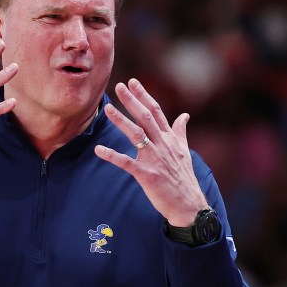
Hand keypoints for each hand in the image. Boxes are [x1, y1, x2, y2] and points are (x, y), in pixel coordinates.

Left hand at [95, 79, 209, 225]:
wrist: (188, 204)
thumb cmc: (184, 178)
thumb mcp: (185, 151)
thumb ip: (180, 132)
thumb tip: (185, 115)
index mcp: (170, 139)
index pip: (157, 111)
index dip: (144, 95)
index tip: (132, 82)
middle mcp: (163, 145)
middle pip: (146, 118)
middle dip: (132, 101)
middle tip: (118, 86)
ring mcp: (155, 159)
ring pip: (136, 135)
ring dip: (121, 121)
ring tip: (107, 109)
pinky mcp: (147, 175)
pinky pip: (126, 163)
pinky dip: (112, 156)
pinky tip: (99, 150)